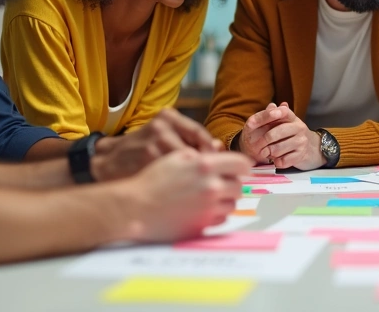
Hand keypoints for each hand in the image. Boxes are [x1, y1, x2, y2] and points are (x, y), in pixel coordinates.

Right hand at [92, 109, 223, 181]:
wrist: (108, 161)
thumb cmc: (141, 150)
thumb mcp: (165, 137)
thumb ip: (191, 140)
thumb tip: (219, 147)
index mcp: (168, 117)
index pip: (200, 134)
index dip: (213, 153)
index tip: (220, 167)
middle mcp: (161, 127)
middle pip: (197, 150)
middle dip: (206, 168)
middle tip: (213, 181)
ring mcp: (154, 144)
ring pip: (187, 165)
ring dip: (196, 179)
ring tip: (199, 189)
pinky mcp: (148, 163)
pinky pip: (175, 177)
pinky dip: (184, 186)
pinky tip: (185, 194)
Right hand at [118, 149, 250, 242]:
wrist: (135, 208)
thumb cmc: (153, 180)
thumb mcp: (176, 157)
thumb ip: (201, 154)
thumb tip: (220, 153)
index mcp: (206, 166)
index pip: (241, 164)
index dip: (242, 165)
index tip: (241, 168)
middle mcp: (211, 187)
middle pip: (238, 186)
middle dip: (232, 183)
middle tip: (221, 182)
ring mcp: (208, 209)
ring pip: (231, 204)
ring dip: (224, 200)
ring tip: (208, 196)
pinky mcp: (203, 226)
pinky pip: (220, 219)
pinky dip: (216, 214)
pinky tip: (202, 209)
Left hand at [238, 103, 324, 169]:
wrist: (311, 148)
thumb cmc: (289, 134)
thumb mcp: (281, 123)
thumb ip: (273, 114)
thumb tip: (271, 105)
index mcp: (292, 117)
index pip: (282, 112)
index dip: (269, 115)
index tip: (252, 122)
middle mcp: (299, 127)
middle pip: (276, 133)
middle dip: (263, 141)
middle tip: (257, 146)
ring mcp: (301, 142)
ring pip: (277, 149)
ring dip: (269, 153)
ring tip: (267, 153)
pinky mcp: (301, 155)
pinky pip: (283, 161)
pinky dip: (276, 162)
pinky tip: (276, 159)